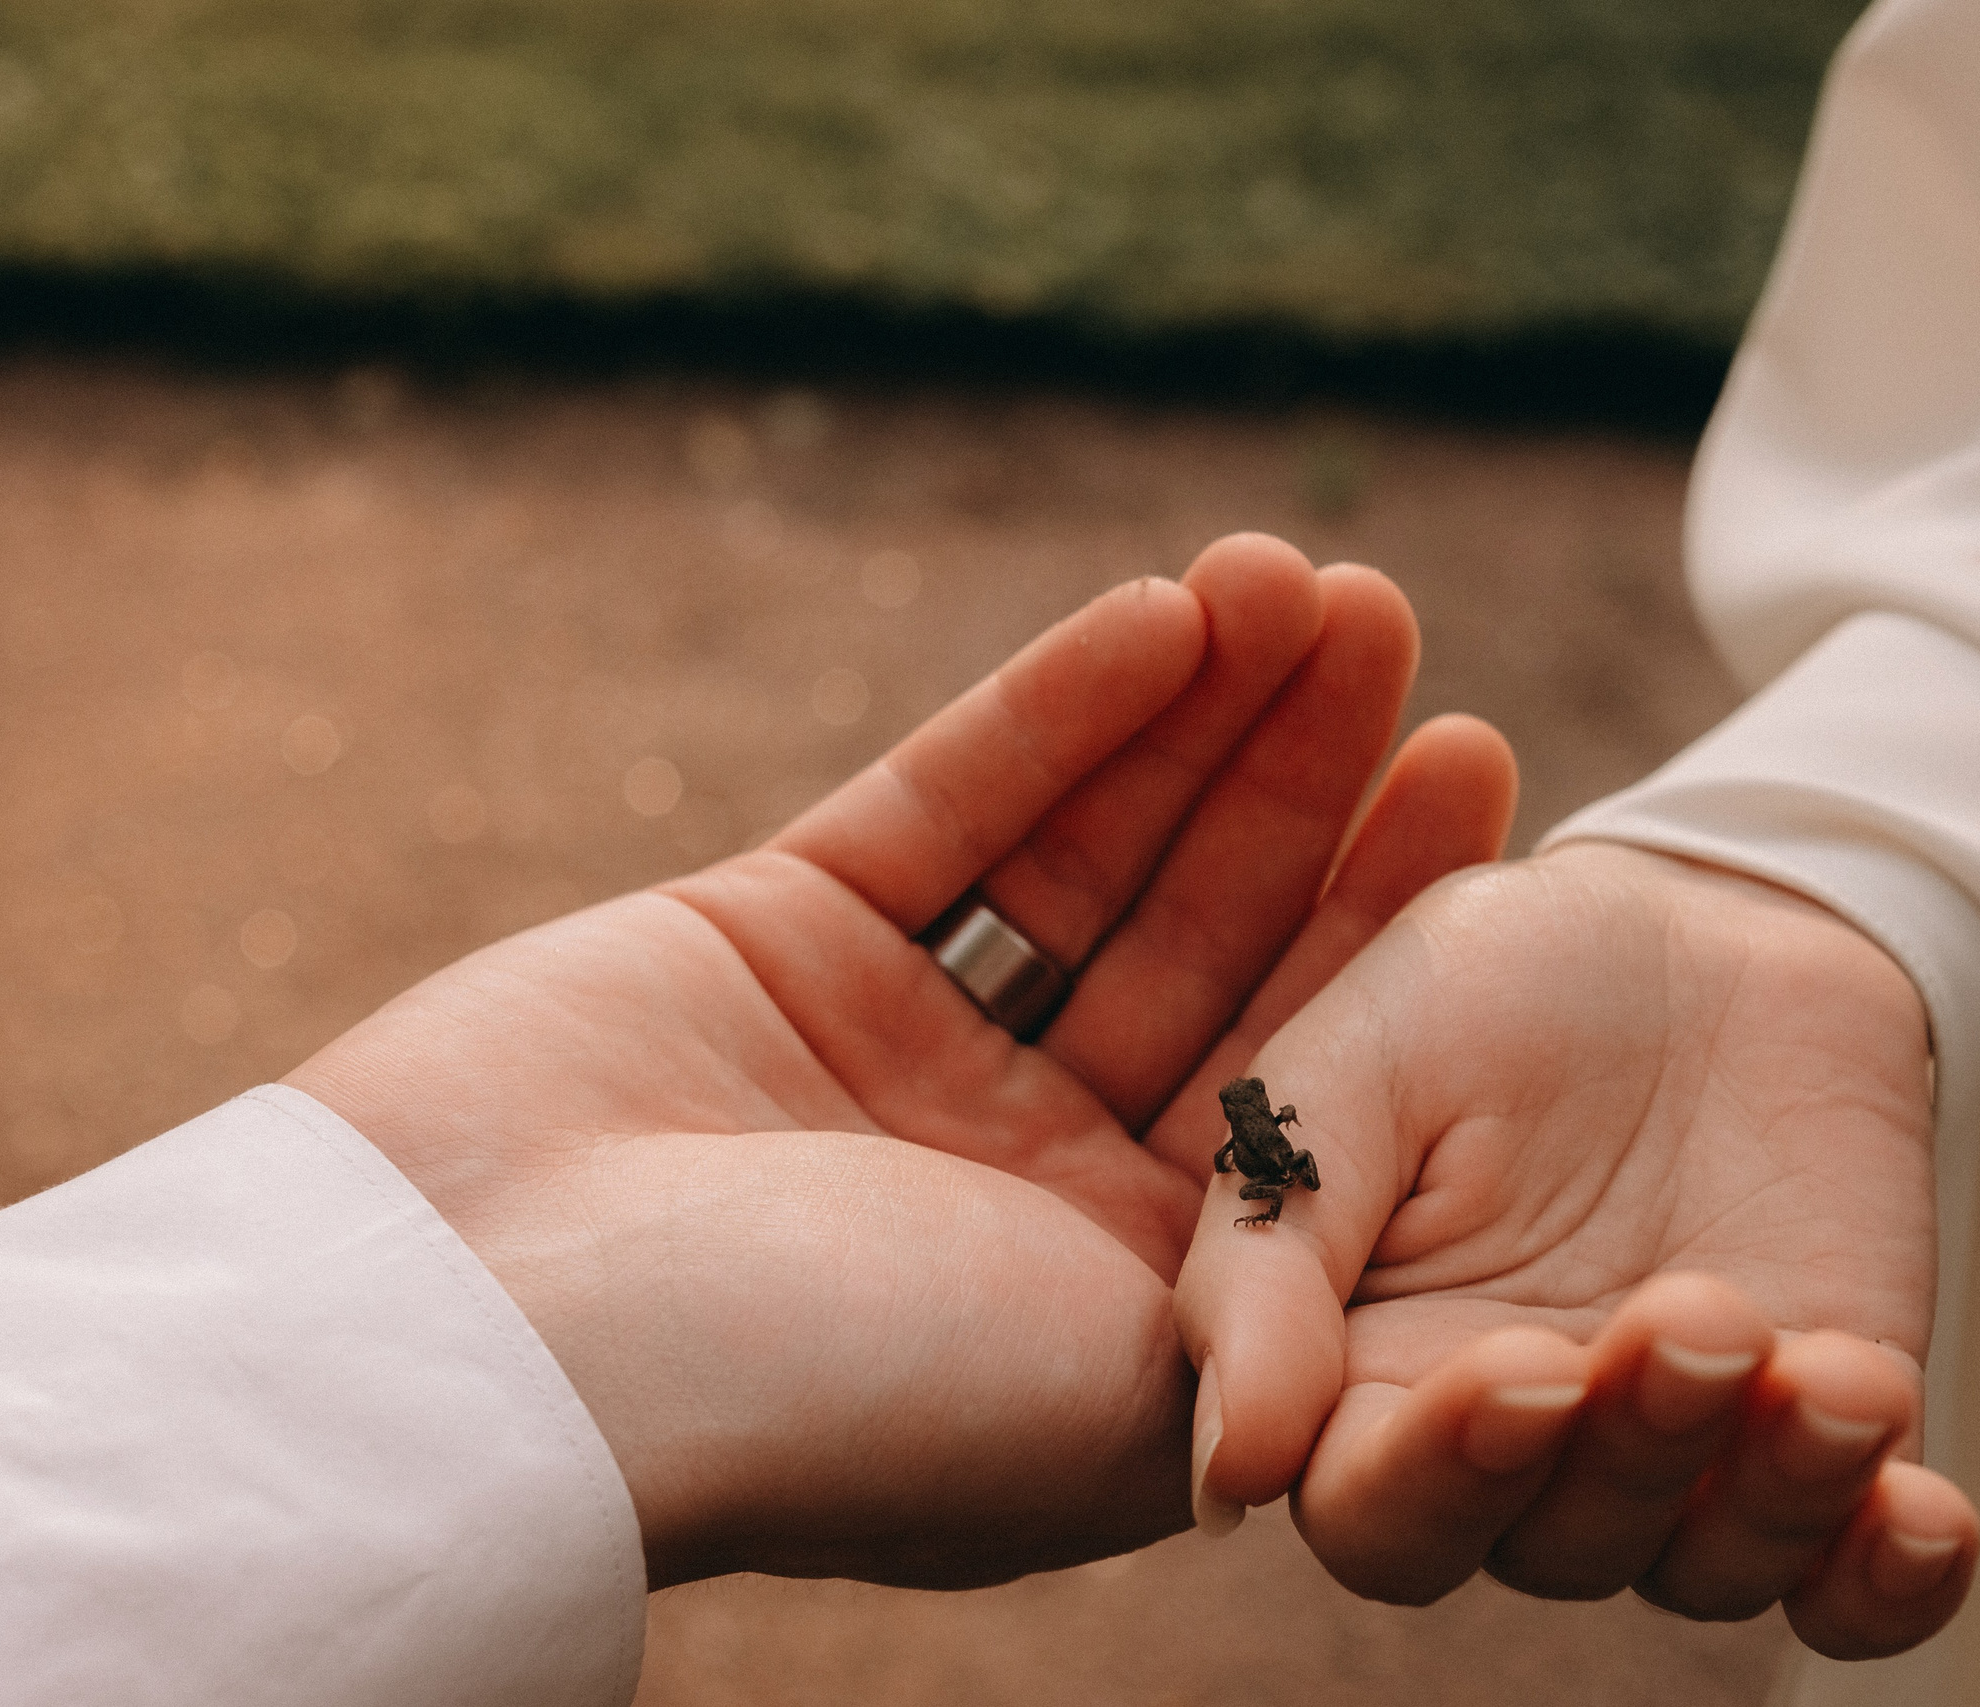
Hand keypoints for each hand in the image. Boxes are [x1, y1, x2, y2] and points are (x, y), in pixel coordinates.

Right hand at [286, 534, 1517, 1590]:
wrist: (501, 1351)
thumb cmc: (830, 1396)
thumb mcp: (1119, 1386)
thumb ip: (1263, 1279)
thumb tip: (1413, 1195)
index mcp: (1110, 1288)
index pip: (1294, 1069)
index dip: (1386, 911)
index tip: (1479, 768)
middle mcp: (1014, 1166)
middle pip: (1197, 936)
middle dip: (1298, 776)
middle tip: (1396, 620)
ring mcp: (892, 1047)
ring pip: (1083, 851)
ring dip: (1192, 712)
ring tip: (1300, 574)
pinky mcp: (773, 938)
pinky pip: (947, 808)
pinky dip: (1051, 709)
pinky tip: (1159, 610)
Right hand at [1173, 842, 1979, 1659]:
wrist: (1710, 922)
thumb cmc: (1496, 985)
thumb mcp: (1357, 1059)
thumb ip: (1273, 1237)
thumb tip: (1230, 1468)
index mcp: (1369, 1370)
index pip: (1375, 1511)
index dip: (1441, 1478)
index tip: (1522, 1370)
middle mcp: (1518, 1444)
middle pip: (1546, 1549)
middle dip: (1628, 1455)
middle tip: (1689, 1320)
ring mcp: (1677, 1451)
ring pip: (1703, 1566)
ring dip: (1771, 1496)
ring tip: (1829, 1372)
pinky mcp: (1823, 1436)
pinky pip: (1852, 1580)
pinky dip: (1888, 1582)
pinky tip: (1923, 1517)